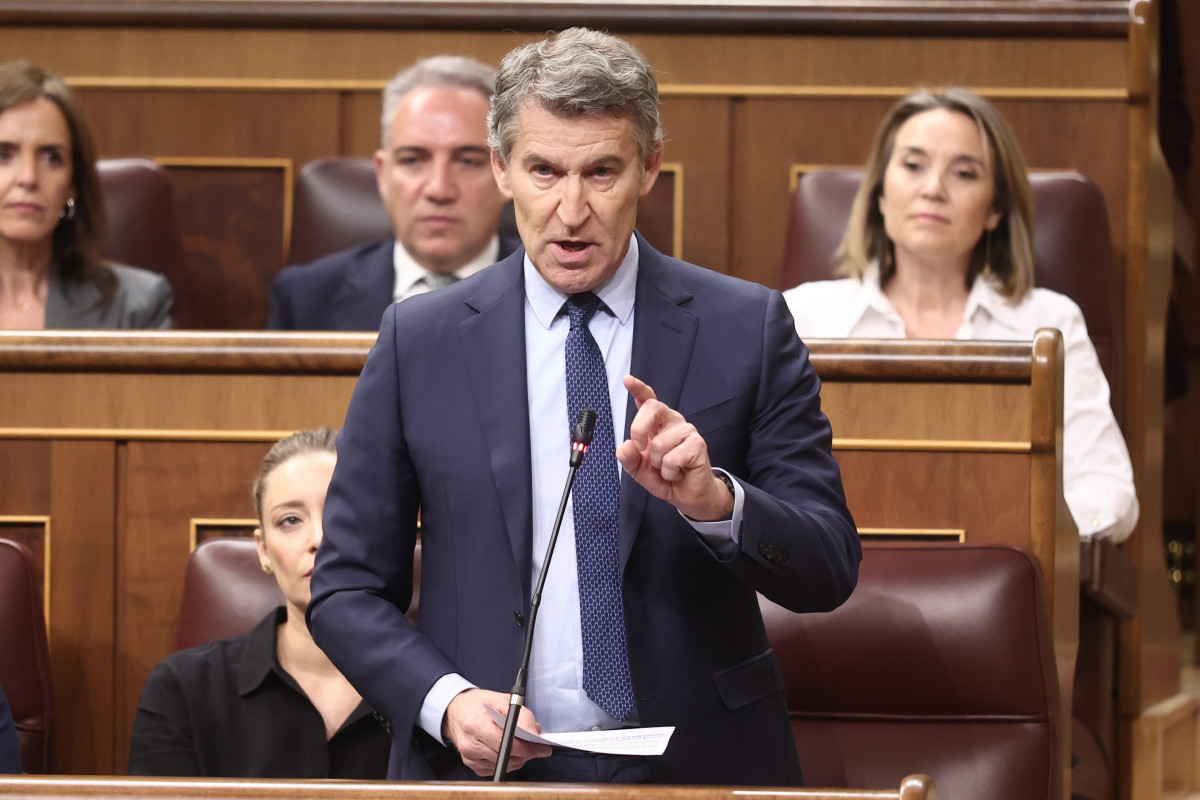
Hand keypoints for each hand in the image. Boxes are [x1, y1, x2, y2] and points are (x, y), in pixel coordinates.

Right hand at [442, 688, 551, 776]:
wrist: (455, 711)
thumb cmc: (478, 704)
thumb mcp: (502, 700)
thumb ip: (521, 716)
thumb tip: (536, 733)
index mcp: (476, 725)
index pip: (507, 744)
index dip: (528, 748)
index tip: (543, 748)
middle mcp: (470, 745)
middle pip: (507, 758)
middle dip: (527, 753)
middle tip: (537, 745)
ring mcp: (469, 757)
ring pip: (504, 765)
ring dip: (519, 758)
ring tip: (522, 743)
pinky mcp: (471, 765)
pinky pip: (497, 769)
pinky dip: (508, 761)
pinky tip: (509, 749)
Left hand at [615, 375, 733, 521]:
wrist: (688, 495)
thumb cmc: (666, 476)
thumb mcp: (639, 470)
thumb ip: (629, 458)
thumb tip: (625, 447)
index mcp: (657, 424)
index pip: (648, 400)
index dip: (638, 388)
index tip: (628, 380)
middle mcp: (672, 422)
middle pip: (652, 407)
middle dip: (639, 430)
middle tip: (641, 449)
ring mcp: (686, 431)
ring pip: (658, 443)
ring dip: (658, 464)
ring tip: (668, 468)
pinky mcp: (697, 444)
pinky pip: (671, 459)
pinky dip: (670, 472)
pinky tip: (678, 472)